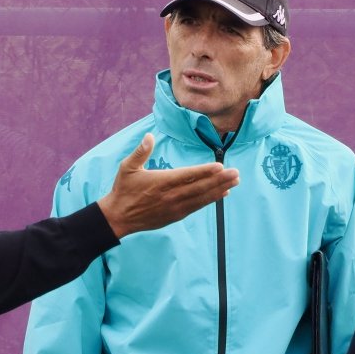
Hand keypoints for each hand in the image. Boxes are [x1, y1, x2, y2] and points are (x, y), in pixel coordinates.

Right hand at [97, 134, 238, 237]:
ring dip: (219, 190)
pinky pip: (196, 207)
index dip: (205, 172)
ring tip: (235, 183)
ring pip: (201, 198)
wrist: (118, 217)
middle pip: (199, 187)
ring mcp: (174, 207)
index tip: (220, 167)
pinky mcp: (175, 215)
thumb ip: (140, 151)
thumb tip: (150, 136)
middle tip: (236, 174)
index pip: (188, 176)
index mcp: (161, 182)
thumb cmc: (123, 190)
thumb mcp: (127, 167)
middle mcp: (171, 196)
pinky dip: (210, 200)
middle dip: (219, 180)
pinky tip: (222, 194)